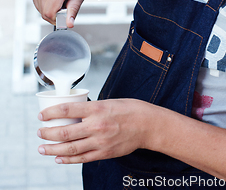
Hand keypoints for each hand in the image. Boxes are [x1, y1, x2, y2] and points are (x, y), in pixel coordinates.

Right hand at [30, 0, 89, 26]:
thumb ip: (73, 10)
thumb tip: (68, 24)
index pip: (49, 13)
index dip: (58, 19)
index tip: (66, 16)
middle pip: (44, 13)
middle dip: (56, 15)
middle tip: (66, 5)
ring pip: (40, 10)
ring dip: (51, 10)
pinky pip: (38, 5)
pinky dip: (46, 5)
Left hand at [37, 99, 153, 163]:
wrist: (147, 125)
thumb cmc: (130, 110)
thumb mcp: (109, 102)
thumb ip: (92, 108)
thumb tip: (75, 112)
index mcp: (97, 108)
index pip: (68, 109)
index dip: (51, 113)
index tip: (41, 115)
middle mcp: (96, 125)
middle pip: (65, 132)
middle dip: (48, 133)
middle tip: (40, 132)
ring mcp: (100, 141)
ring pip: (70, 148)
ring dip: (53, 149)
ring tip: (43, 148)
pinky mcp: (104, 153)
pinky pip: (82, 158)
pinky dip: (68, 160)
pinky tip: (59, 159)